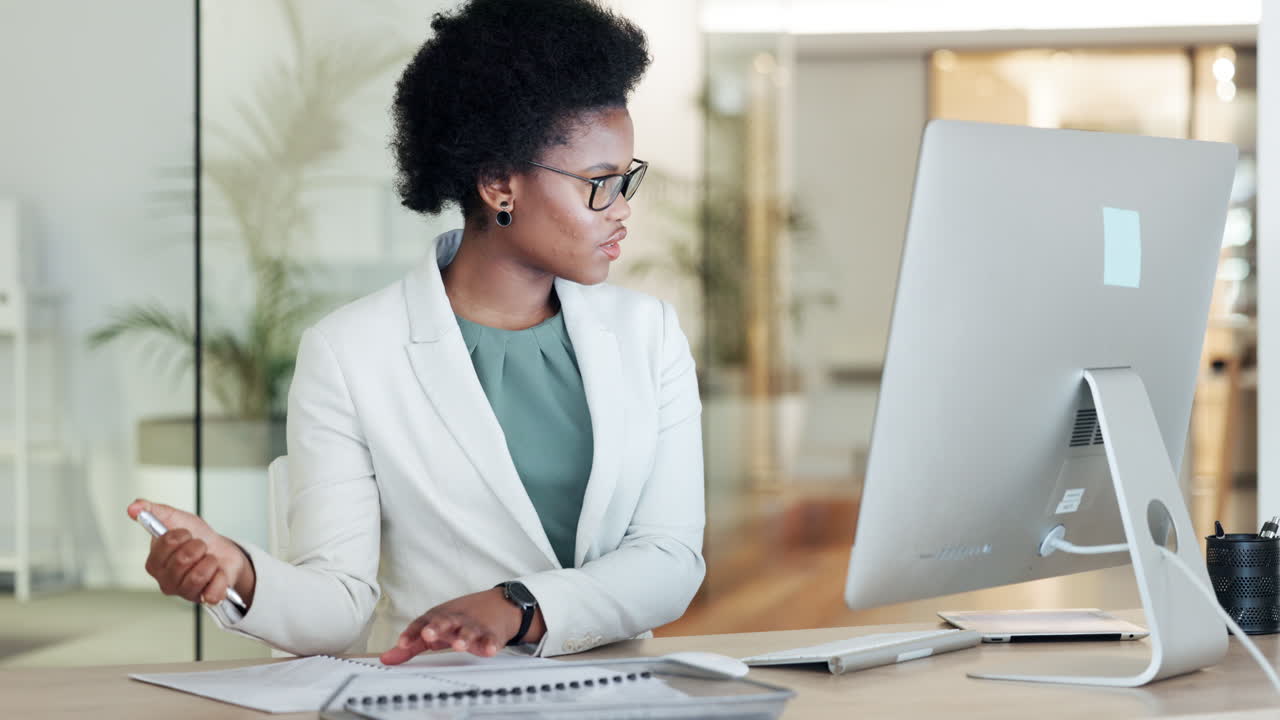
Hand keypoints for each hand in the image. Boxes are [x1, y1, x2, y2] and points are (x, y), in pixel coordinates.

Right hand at [126, 498, 255, 607]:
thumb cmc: (196, 538)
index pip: (165, 543)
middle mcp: (166, 580)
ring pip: (199, 574)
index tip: (186, 533)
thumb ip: (153, 511)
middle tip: (200, 546)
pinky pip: (213, 592)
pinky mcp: (203, 599)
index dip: (180, 534)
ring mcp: (184, 592)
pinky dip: (220, 578)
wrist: (223, 552)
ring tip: (208, 559)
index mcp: (155, 562)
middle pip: (183, 559)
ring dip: (210, 560)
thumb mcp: (176, 519)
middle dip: (198, 546)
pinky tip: (217, 573)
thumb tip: (133, 507)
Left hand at [380, 588, 545, 663]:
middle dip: (437, 627)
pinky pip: (490, 639)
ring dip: (464, 638)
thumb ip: (411, 645)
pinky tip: (489, 650)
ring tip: (460, 646)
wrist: (497, 605)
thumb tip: (385, 659)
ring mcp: (474, 626)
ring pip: (468, 631)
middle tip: (429, 634)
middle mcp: (455, 620)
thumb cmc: (458, 620)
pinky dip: (490, 644)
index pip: (422, 622)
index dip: (412, 632)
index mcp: (439, 618)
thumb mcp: (434, 629)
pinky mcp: (491, 633)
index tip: (402, 643)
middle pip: (445, 621)